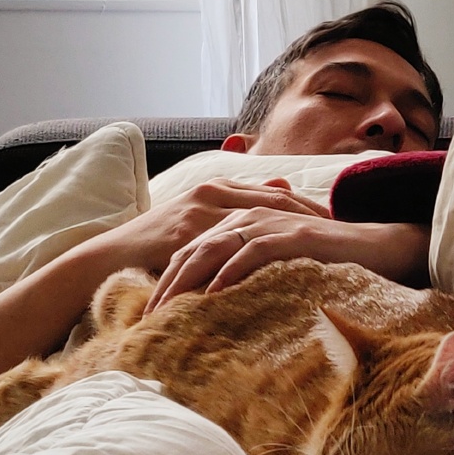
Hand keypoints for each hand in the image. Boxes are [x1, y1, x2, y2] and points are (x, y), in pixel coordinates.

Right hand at [105, 175, 328, 274]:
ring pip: (257, 218)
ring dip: (291, 230)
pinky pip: (230, 246)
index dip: (307, 204)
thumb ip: (236, 208)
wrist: (113, 255)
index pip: (274, 192)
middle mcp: (212, 193)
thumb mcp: (200, 219)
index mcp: (218, 188)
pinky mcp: (187, 235)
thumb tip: (281, 189)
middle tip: (340, 229)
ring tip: (321, 246)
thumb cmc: (158, 241)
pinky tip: (280, 266)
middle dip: (309, 213)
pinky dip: (257, 255)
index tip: (335, 218)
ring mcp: (199, 212)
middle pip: (274, 199)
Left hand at [146, 208, 430, 311]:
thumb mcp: (276, 270)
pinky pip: (252, 251)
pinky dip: (230, 271)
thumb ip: (247, 277)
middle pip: (194, 248)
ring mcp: (270, 223)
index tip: (148, 313)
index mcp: (240, 224)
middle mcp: (249, 218)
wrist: (376, 247)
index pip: (192, 251)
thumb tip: (214, 309)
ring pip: (215, 248)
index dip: (167, 280)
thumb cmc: (325, 263)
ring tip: (168, 309)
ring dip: (188, 279)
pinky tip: (213, 293)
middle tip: (147, 317)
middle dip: (167, 283)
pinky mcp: (292, 234)